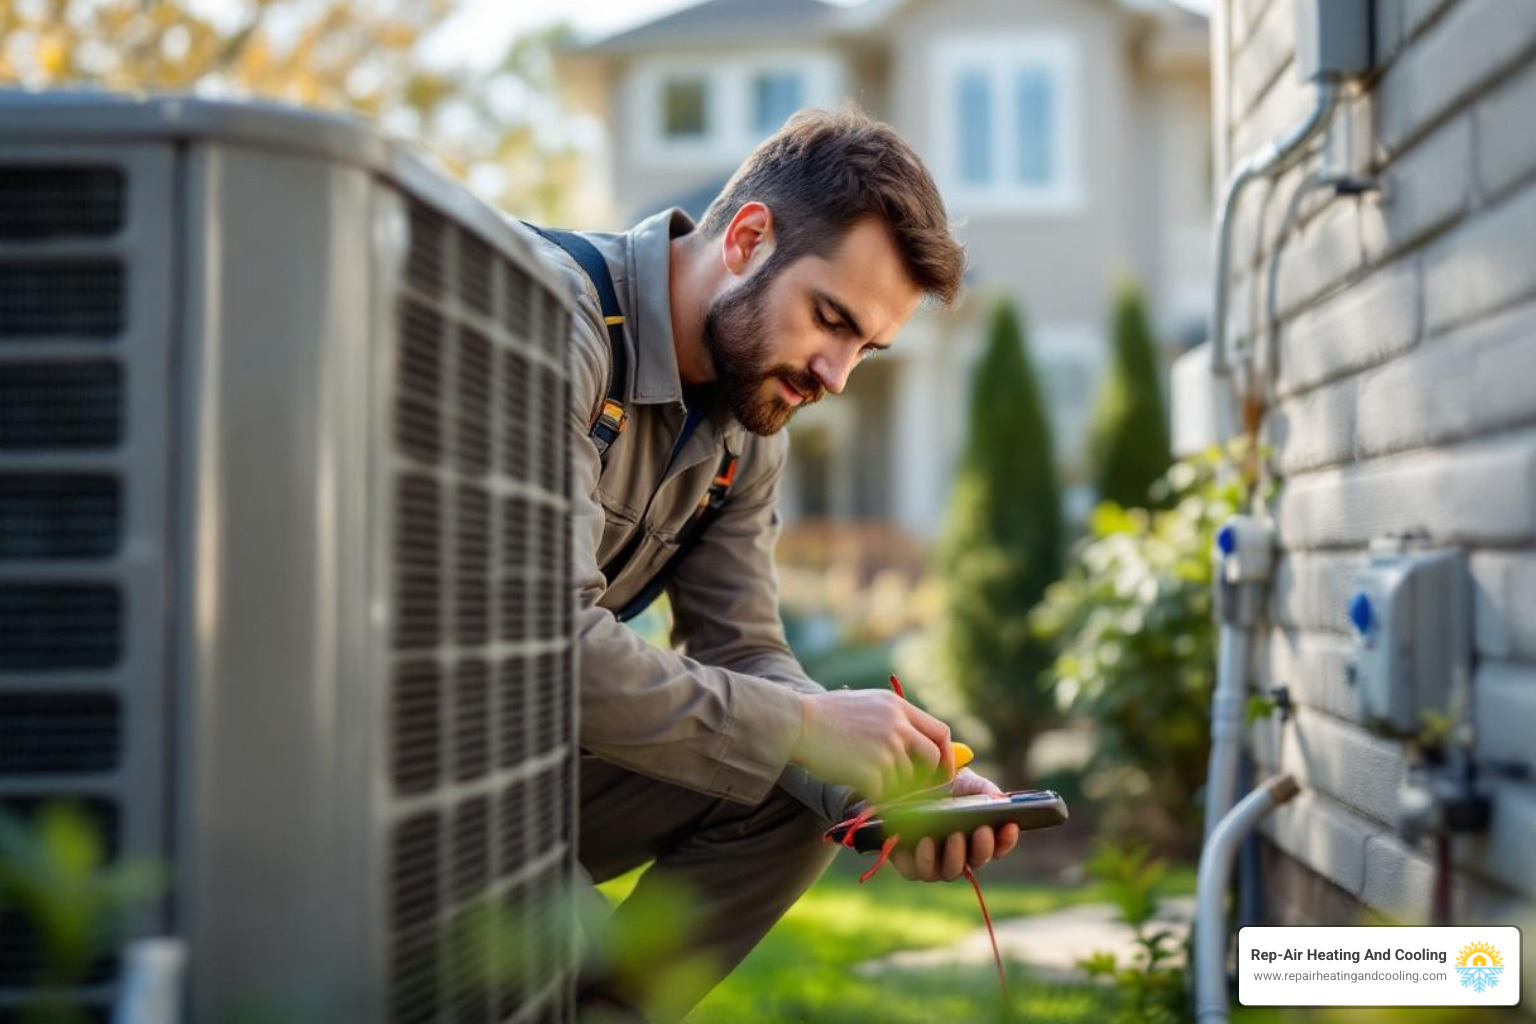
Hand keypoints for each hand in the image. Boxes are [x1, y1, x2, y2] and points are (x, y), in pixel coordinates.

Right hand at [792, 689, 955, 800]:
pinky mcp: (871, 771)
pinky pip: (883, 793)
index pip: (940, 732)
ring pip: (907, 780)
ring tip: (868, 778)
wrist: (796, 723)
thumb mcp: (865, 703)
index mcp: (897, 707)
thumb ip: (892, 719)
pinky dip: (873, 794)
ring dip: (892, 786)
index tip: (939, 770)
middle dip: (931, 778)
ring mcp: (885, 749)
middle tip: (921, 791)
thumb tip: (915, 745)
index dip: (945, 755)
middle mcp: (897, 726)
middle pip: (932, 758)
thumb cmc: (824, 715)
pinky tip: (855, 784)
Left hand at [890, 769, 1020, 881]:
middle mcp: (961, 858)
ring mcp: (937, 865)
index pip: (999, 847)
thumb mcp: (968, 784)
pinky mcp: (912, 865)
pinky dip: (924, 858)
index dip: (1007, 839)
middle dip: (982, 847)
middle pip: (977, 862)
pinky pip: (919, 871)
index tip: (1011, 825)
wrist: (910, 790)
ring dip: (955, 855)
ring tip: (954, 834)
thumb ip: (986, 791)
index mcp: (979, 840)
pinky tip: (925, 840)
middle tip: (981, 829)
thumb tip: (999, 800)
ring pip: (950, 871)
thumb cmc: (946, 789)